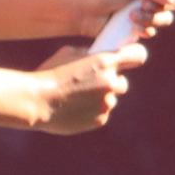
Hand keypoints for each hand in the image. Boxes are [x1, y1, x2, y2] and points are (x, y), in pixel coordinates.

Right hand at [32, 42, 146, 133]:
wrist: (36, 101)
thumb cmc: (49, 73)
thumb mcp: (68, 53)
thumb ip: (90, 54)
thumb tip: (100, 55)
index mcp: (105, 62)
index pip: (138, 55)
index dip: (134, 56)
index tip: (129, 60)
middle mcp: (111, 82)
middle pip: (122, 82)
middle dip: (110, 83)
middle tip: (91, 84)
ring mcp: (106, 103)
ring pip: (110, 100)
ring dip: (99, 98)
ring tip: (75, 98)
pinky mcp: (100, 120)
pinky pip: (101, 113)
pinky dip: (91, 111)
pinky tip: (73, 108)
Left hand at [74, 0, 174, 40]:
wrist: (80, 13)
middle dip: (163, 6)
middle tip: (144, 5)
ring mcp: (144, 4)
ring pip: (165, 16)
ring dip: (153, 19)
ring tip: (133, 17)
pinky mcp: (138, 21)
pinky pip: (154, 28)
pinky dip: (147, 30)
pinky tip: (135, 29)